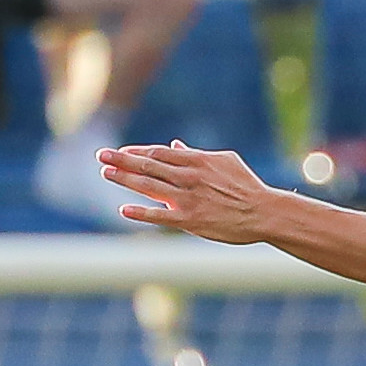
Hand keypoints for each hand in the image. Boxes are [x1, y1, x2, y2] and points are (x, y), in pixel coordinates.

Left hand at [101, 140, 281, 241]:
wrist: (263, 212)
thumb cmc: (246, 186)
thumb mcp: (225, 161)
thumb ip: (196, 154)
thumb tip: (175, 145)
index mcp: (196, 161)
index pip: (159, 153)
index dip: (137, 151)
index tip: (120, 151)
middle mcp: (188, 177)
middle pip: (148, 166)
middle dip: (122, 160)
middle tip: (101, 155)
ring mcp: (188, 199)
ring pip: (149, 186)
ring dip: (125, 179)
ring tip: (106, 174)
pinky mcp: (190, 220)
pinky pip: (161, 216)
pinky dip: (141, 212)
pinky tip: (124, 209)